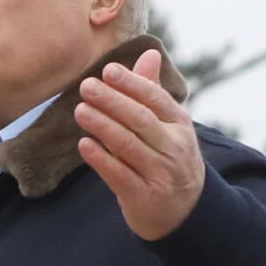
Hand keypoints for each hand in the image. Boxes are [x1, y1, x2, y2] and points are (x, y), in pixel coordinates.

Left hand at [75, 49, 204, 241]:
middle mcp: (173, 147)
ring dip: (103, 126)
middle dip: (113, 101)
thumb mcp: (169, 127)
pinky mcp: (143, 196)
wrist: (185, 212)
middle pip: (140, 120)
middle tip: (86, 86)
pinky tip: (84, 145)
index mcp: (180, 125)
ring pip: (128, 145)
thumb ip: (153, 92)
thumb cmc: (169, 160)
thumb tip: (148, 53)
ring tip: (80, 110)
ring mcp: (159, 173)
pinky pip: (119, 175)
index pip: (155, 99)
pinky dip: (101, 159)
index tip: (108, 70)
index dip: (132, 84)